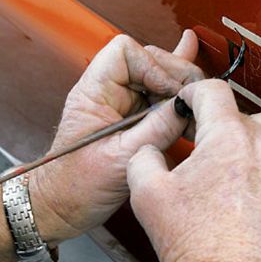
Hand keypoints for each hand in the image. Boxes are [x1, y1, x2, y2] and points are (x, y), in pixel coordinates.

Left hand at [30, 31, 203, 242]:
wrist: (62, 209)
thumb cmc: (74, 186)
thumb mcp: (121, 159)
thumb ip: (157, 129)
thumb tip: (187, 105)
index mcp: (93, 92)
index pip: (127, 52)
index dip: (155, 67)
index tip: (171, 94)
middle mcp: (108, 92)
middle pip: (150, 60)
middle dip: (175, 76)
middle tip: (193, 98)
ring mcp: (123, 104)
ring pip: (159, 78)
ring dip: (182, 89)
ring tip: (198, 104)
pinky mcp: (134, 119)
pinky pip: (159, 95)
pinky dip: (177, 87)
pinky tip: (193, 70)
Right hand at [127, 80, 260, 261]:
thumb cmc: (193, 245)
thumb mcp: (146, 193)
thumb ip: (145, 156)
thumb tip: (153, 148)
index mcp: (226, 139)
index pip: (212, 91)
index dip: (194, 94)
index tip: (189, 104)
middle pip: (241, 111)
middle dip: (219, 122)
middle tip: (205, 145)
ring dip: (254, 132)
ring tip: (239, 153)